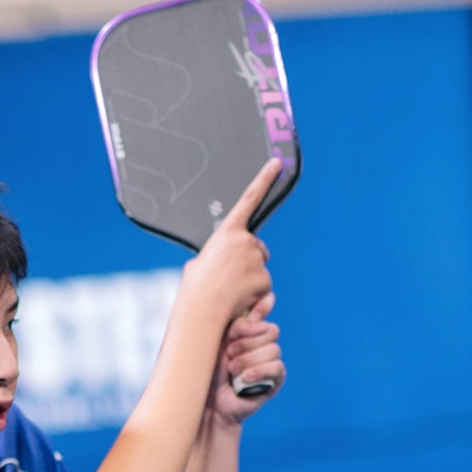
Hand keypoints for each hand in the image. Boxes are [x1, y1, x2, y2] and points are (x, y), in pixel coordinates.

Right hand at [177, 160, 276, 338]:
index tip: (276, 163)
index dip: (264, 179)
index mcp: (227, 232)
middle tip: (230, 276)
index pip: (249, 199)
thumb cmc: (195, 288)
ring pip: (260, 269)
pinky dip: (253, 293)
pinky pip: (263, 286)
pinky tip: (239, 298)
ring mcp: (256, 259)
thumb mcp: (200, 262)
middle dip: (249, 261)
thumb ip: (216, 255)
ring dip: (249, 279)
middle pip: (257, 248)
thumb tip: (222, 265)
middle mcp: (245, 240)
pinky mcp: (264, 277)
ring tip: (230, 290)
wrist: (202, 308)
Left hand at [209, 294, 283, 424]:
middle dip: (246, 341)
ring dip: (248, 359)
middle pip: (270, 330)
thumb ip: (240, 321)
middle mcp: (263, 344)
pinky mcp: (276, 380)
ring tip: (232, 369)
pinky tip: (244, 378)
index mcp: (249, 331)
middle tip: (228, 352)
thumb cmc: (208, 371)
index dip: (251, 321)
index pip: (262, 316)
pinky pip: (277, 367)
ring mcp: (271, 361)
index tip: (233, 332)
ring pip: (273, 349)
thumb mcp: (220, 340)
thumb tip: (271, 296)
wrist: (208, 403)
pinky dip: (259, 371)